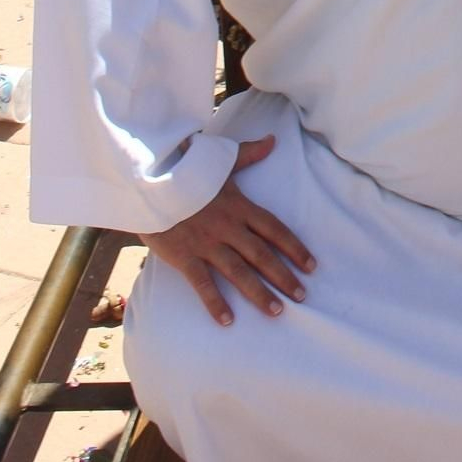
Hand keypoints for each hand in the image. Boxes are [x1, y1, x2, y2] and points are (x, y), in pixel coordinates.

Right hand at [143, 136, 315, 326]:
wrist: (150, 181)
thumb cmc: (187, 172)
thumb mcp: (220, 161)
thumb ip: (249, 153)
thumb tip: (274, 140)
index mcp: (240, 206)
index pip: (275, 229)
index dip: (295, 247)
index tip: (312, 265)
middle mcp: (229, 227)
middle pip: (263, 255)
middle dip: (284, 276)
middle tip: (302, 296)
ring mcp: (207, 243)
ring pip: (239, 272)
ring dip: (258, 293)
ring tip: (276, 311)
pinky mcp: (185, 256)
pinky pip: (203, 283)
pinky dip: (215, 303)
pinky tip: (227, 321)